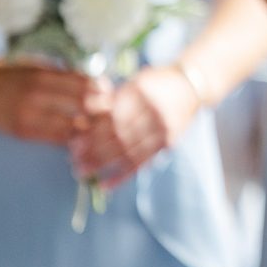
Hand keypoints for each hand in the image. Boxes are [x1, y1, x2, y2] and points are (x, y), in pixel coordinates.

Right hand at [0, 63, 103, 144]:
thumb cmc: (11, 74)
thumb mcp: (38, 67)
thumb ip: (63, 76)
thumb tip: (97, 84)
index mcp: (43, 75)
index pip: (84, 84)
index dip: (103, 91)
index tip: (113, 93)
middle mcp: (36, 95)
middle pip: (82, 106)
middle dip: (101, 111)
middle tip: (112, 113)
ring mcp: (28, 116)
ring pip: (71, 126)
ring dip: (88, 129)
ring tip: (100, 128)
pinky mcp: (21, 132)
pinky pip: (54, 138)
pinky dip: (70, 139)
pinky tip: (79, 137)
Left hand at [67, 66, 200, 190]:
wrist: (193, 85)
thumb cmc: (157, 82)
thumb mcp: (135, 82)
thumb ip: (112, 98)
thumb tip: (83, 116)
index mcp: (142, 92)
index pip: (112, 118)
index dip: (92, 133)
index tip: (73, 144)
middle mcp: (155, 111)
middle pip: (119, 136)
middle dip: (94, 152)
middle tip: (74, 162)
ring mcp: (164, 128)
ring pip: (129, 151)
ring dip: (104, 165)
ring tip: (83, 173)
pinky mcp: (168, 143)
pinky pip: (143, 162)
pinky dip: (123, 175)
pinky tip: (106, 185)